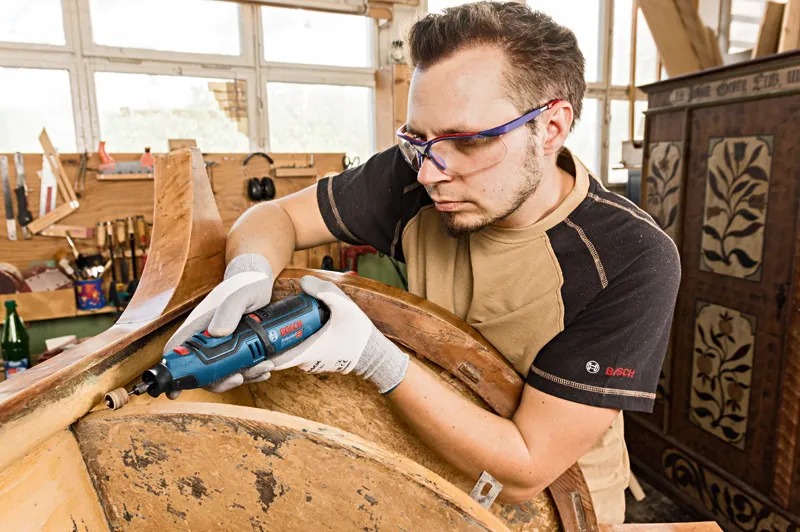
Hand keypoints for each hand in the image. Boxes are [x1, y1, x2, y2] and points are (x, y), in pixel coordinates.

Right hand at [163, 254, 274, 397]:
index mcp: (199, 326)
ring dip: (243, 376)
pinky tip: (266, 369)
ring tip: (264, 367)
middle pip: (202, 371)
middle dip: (220, 381)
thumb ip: (229, 310)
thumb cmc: (247, 284)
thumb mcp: (241, 294)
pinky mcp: (239, 348)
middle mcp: (208, 338)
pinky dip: (252, 373)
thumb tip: (217, 333)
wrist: (262, 282)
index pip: (177, 351)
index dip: (173, 372)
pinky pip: (240, 367)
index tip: (176, 391)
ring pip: (224, 372)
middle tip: (239, 378)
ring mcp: (224, 345)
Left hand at [269, 276, 408, 393]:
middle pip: (278, 355)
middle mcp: (306, 362)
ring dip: (281, 342)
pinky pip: (299, 354)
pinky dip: (293, 344)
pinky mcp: (318, 361)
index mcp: (308, 352)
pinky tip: (295, 330)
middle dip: (268, 342)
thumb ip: (324, 291)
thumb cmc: (359, 334)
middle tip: (260, 324)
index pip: (274, 360)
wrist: (375, 354)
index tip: (251, 341)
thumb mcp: (344, 306)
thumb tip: (303, 282)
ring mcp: (312, 364)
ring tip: (275, 324)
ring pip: (289, 354)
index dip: (259, 353)